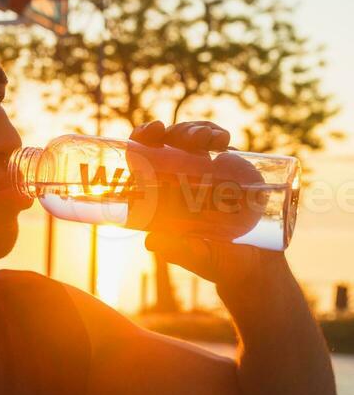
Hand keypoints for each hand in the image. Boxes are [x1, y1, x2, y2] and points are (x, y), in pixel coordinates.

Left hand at [131, 120, 280, 288]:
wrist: (254, 263)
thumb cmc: (218, 263)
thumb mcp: (198, 257)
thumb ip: (178, 251)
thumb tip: (150, 242)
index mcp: (161, 198)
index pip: (142, 161)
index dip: (142, 139)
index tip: (153, 132)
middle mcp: (177, 181)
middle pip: (165, 143)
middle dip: (172, 132)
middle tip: (187, 137)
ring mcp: (202, 171)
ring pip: (189, 138)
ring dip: (195, 131)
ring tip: (211, 142)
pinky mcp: (226, 168)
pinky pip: (215, 141)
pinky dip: (216, 134)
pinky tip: (223, 140)